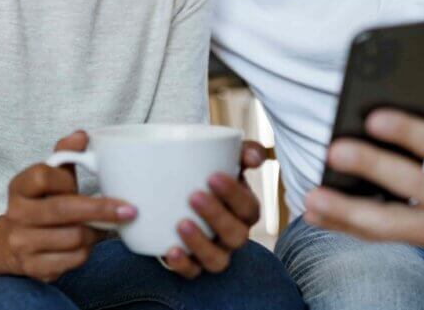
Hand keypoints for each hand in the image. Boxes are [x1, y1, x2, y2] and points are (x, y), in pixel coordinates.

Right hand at [0, 130, 137, 281]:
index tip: (83, 182)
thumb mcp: (50, 175)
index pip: (43, 176)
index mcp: (19, 187)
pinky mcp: (35, 268)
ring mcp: (23, 244)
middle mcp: (16, 215)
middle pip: (62, 210)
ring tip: (102, 226)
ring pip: (73, 237)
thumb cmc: (43, 202)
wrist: (14, 242)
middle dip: (101, 209)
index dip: (67, 180)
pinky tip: (89, 243)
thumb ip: (65, 153)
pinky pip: (73, 260)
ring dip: (96, 232)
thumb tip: (81, 136)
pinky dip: (87, 251)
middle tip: (128, 209)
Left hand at [162, 140, 265, 277]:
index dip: (234, 195)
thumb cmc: (209, 172)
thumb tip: (253, 157)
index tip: (213, 176)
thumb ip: (243, 151)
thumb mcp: (226, 158)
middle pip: (236, 235)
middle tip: (194, 196)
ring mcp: (214, 252)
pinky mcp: (192, 264)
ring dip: (200, 243)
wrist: (176, 188)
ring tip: (181, 223)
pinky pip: (192, 272)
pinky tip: (170, 250)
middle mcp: (233, 234)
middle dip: (217, 217)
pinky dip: (183, 265)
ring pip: (217, 260)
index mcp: (244, 209)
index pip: (248, 208)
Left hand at [304, 103, 423, 246]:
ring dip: (346, 212)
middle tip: (334, 151)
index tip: (372, 118)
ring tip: (312, 198)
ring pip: (390, 224)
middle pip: (410, 186)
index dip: (407, 131)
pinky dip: (346, 226)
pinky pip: (382, 236)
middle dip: (370, 168)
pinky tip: (317, 214)